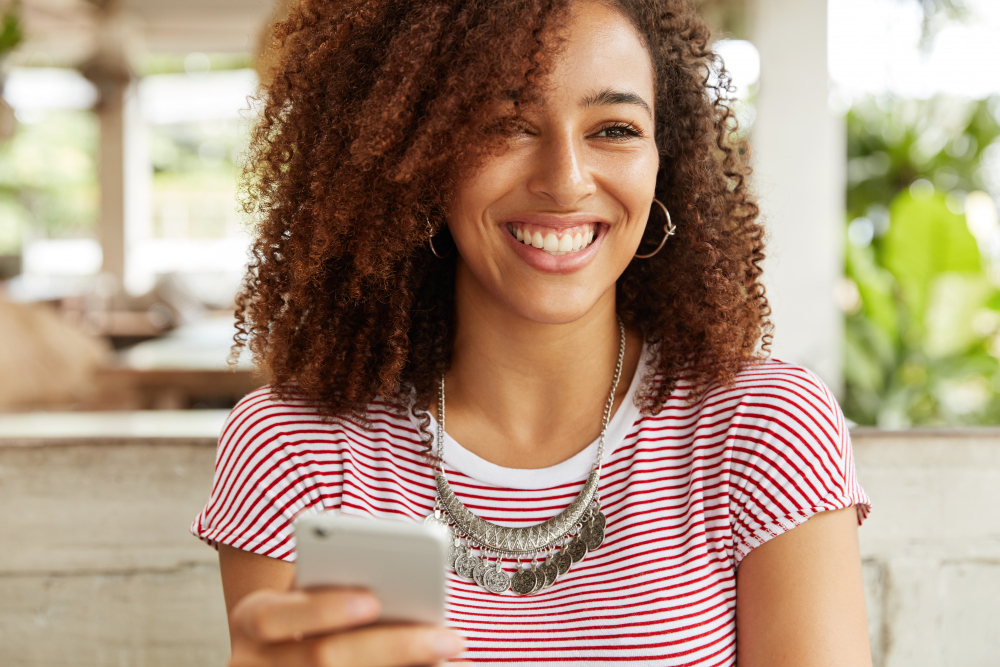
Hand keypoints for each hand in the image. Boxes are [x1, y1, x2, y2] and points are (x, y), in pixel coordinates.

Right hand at [228, 588, 467, 666]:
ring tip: (453, 656)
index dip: (323, 609)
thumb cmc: (305, 612)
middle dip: (392, 645)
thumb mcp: (306, 595)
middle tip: (447, 638)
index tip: (372, 600)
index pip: (276, 615)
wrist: (277, 655)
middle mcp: (253, 663)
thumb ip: (337, 587)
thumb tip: (399, 592)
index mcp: (252, 619)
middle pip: (323, 658)